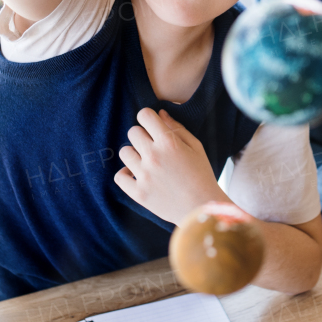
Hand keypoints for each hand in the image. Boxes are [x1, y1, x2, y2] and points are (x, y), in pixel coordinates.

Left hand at [115, 108, 225, 223]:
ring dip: (134, 154)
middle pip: (132, 132)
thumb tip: (159, 113)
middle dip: (142, 136)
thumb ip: (177, 128)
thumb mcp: (196, 147)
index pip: (144, 115)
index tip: (152, 126)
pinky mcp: (138, 193)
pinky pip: (119, 176)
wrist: (202, 208)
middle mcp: (154, 156)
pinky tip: (136, 175)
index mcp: (169, 142)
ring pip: (124, 152)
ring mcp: (144, 175)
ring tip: (146, 163)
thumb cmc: (202, 175)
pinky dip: (125, 174)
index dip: (148, 118)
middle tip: (152, 147)